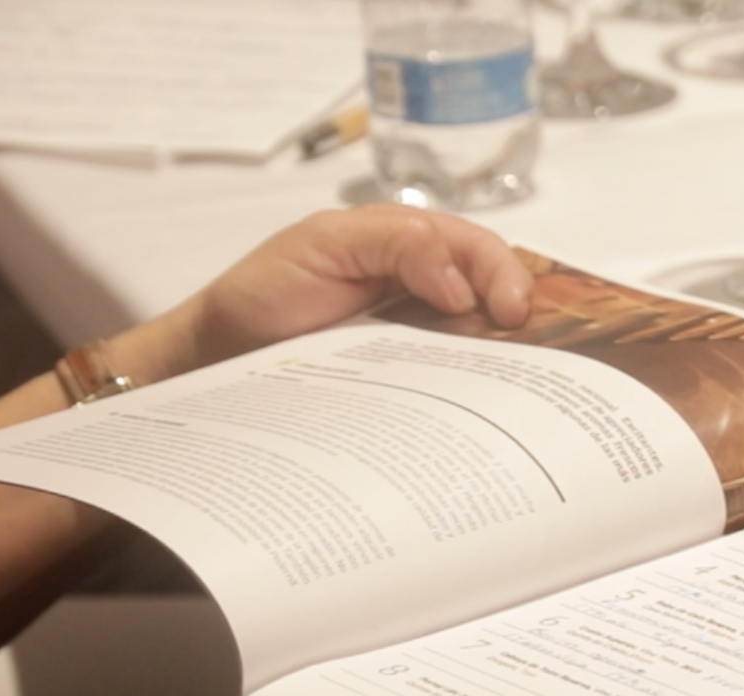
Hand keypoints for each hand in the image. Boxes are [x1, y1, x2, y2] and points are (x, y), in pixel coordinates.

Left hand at [133, 205, 534, 380]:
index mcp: (409, 245)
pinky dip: (473, 394)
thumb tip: (458, 282)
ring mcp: (419, 337)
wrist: (219, 354)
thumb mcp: (324, 243)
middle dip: (518, 316)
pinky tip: (482, 406)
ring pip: (483, 343)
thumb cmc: (266, 292)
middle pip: (494, 295)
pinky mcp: (407, 381)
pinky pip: (452, 384)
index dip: (504, 273)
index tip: (510, 310)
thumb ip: (396, 242)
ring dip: (505, 359)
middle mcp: (424, 289)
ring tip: (516, 381)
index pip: (479, 248)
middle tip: (524, 347)